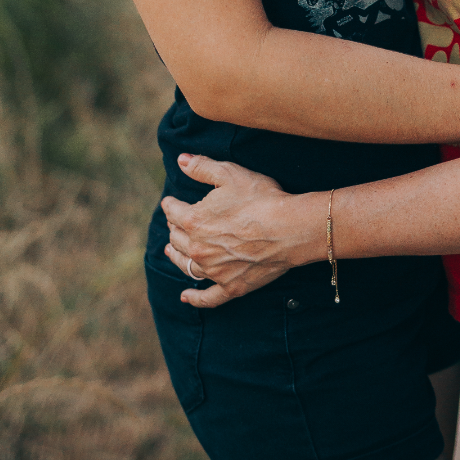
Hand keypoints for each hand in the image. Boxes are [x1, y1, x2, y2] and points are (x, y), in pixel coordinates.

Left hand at [162, 154, 316, 308]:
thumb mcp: (230, 174)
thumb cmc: (261, 198)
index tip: (170, 202)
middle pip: (178, 238)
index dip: (171, 205)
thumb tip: (181, 160)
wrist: (288, 228)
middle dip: (174, 228)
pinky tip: (186, 297)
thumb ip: (202, 167)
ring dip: (176, 257)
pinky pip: (207, 297)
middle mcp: (198, 249)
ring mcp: (214, 271)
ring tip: (171, 251)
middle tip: (175, 223)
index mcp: (194, 220)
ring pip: (186, 265)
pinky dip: (195, 298)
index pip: (173, 212)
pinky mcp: (230, 286)